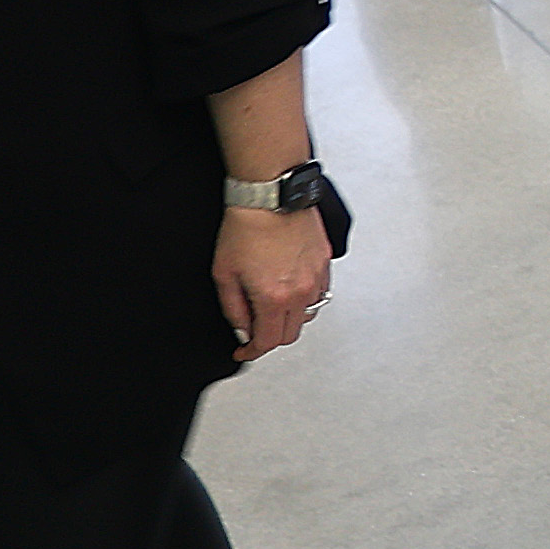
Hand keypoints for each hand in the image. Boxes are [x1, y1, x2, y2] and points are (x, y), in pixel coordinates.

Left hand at [217, 202, 333, 361]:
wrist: (270, 196)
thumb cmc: (246, 227)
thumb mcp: (224, 274)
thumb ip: (233, 309)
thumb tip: (242, 327)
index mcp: (274, 297)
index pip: (267, 341)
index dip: (252, 351)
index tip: (244, 350)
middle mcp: (301, 290)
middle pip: (290, 333)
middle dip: (270, 337)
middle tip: (255, 330)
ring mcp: (317, 276)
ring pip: (308, 314)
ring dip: (289, 318)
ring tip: (272, 306)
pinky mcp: (325, 262)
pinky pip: (319, 292)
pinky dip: (304, 298)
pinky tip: (289, 287)